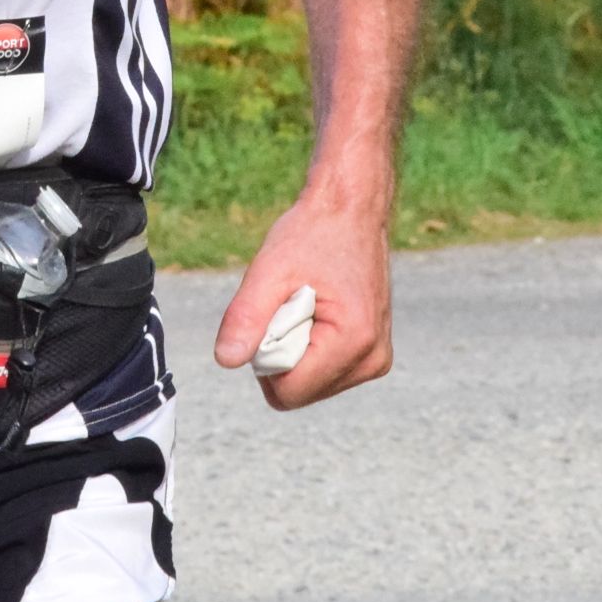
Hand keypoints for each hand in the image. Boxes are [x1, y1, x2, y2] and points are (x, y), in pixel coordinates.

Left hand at [211, 190, 393, 410]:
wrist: (352, 210)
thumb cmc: (313, 233)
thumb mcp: (270, 269)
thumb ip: (246, 317)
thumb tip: (225, 360)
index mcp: (354, 342)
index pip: (288, 392)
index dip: (264, 357)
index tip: (275, 311)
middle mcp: (373, 361)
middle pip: (298, 392)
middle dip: (280, 353)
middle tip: (289, 303)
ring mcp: (376, 362)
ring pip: (309, 386)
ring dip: (294, 350)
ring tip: (304, 304)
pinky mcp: (372, 356)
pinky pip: (322, 373)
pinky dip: (309, 347)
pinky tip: (316, 311)